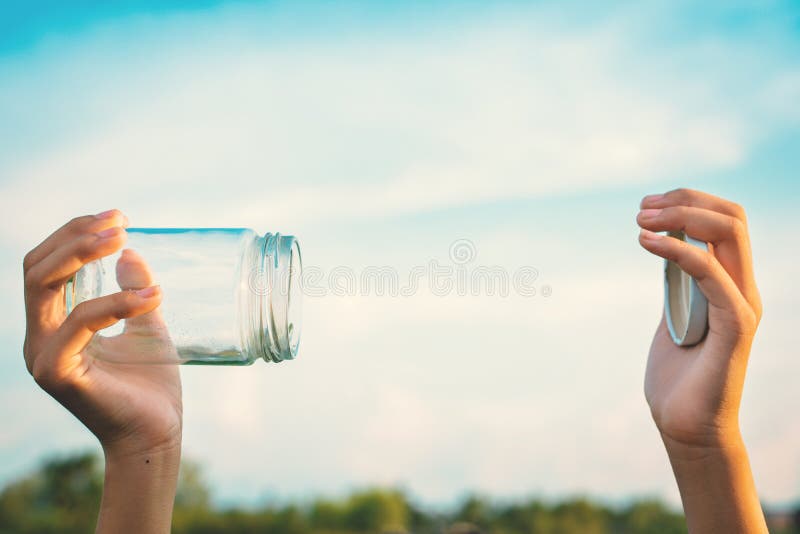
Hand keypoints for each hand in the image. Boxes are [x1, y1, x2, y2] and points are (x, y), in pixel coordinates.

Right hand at [23, 210, 181, 532]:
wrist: (157, 433)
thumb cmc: (150, 384)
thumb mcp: (145, 324)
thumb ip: (133, 289)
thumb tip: (129, 250)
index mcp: (55, 325)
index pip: (46, 265)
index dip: (74, 233)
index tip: (118, 216)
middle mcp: (40, 337)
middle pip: (37, 268)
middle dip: (75, 235)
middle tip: (119, 220)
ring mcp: (44, 355)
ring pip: (44, 286)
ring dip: (82, 254)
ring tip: (123, 239)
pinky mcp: (59, 374)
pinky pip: (77, 325)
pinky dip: (113, 303)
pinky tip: (151, 296)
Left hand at [637, 189, 765, 533]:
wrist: (685, 426)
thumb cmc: (677, 375)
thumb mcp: (674, 314)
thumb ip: (677, 283)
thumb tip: (664, 246)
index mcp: (731, 284)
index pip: (726, 222)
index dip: (689, 202)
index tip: (647, 206)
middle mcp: (743, 288)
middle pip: (732, 218)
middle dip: (685, 201)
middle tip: (641, 208)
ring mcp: (742, 306)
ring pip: (729, 234)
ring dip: (681, 217)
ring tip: (641, 220)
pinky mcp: (734, 327)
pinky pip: (712, 275)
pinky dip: (678, 251)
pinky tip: (646, 243)